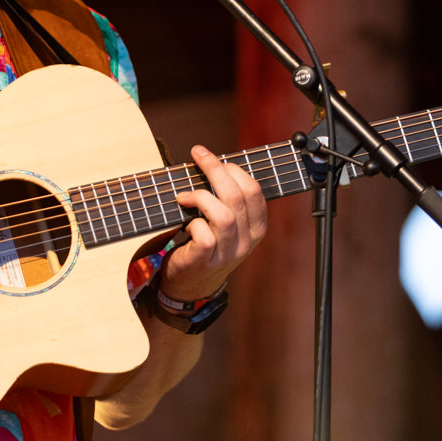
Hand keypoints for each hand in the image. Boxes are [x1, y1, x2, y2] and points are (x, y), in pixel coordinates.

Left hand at [160, 145, 266, 301]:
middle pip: (238, 197)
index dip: (233, 168)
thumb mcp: (226, 224)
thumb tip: (211, 163)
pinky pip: (204, 236)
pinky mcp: (205, 261)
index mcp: (256, 226)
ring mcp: (228, 253)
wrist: (192, 285)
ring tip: (185, 196)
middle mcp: (247, 240)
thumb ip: (226, 200)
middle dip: (215, 170)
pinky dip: (193, 222)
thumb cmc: (206, 244)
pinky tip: (185, 221)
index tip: (213, 156)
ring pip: (224, 217)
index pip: (254, 190)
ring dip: (201, 197)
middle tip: (197, 156)